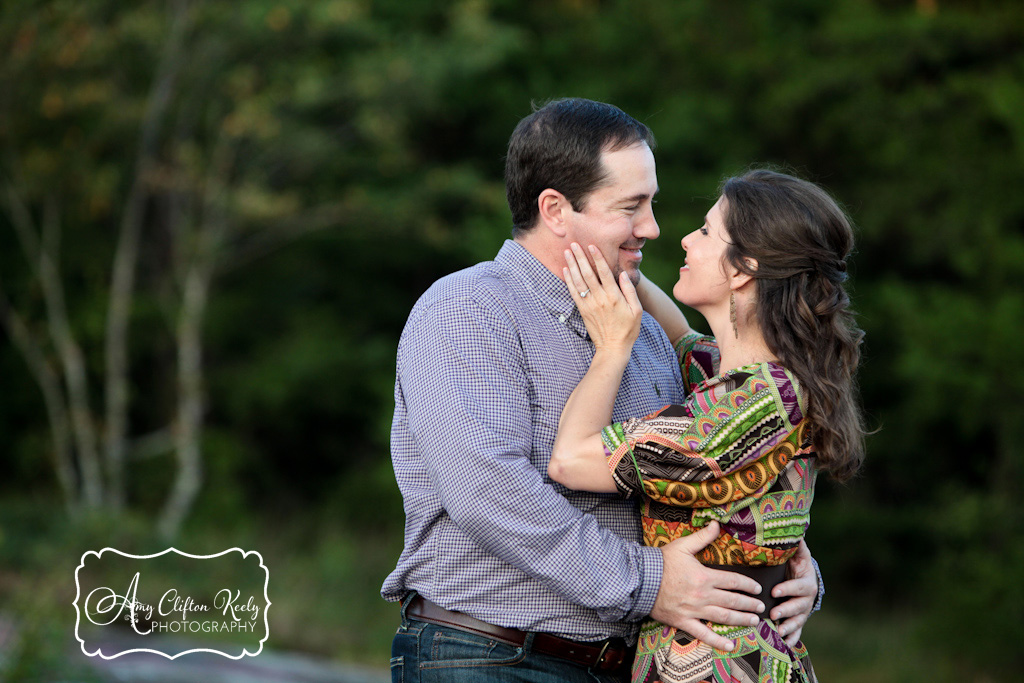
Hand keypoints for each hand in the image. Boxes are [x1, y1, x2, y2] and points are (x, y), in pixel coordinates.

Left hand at [563, 243, 641, 352]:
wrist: (613, 348)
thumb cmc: (628, 329)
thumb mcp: (637, 310)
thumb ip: (630, 291)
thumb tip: (623, 274)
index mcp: (614, 296)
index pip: (604, 272)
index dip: (597, 257)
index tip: (591, 245)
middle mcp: (600, 298)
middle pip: (588, 273)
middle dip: (580, 257)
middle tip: (573, 244)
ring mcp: (589, 304)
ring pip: (579, 281)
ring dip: (572, 265)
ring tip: (567, 252)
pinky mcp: (583, 310)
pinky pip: (574, 292)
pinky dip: (569, 280)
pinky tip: (566, 269)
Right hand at [650, 522, 762, 651]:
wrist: (641, 579)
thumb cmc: (662, 562)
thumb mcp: (683, 545)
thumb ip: (703, 536)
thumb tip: (717, 524)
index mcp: (704, 576)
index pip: (733, 581)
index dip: (748, 585)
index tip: (757, 588)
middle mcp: (703, 595)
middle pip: (732, 601)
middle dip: (749, 604)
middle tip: (761, 607)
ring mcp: (694, 610)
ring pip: (723, 617)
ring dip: (741, 620)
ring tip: (753, 622)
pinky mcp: (684, 621)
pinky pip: (703, 633)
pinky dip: (717, 641)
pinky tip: (730, 645)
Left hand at [769, 540, 816, 645]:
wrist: (805, 581)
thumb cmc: (798, 566)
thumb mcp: (799, 555)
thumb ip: (797, 546)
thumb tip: (796, 531)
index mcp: (806, 584)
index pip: (798, 587)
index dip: (787, 589)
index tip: (775, 591)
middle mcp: (806, 600)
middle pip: (798, 607)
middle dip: (786, 611)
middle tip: (773, 613)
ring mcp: (802, 613)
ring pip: (797, 622)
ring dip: (788, 627)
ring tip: (778, 631)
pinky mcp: (798, 622)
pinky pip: (797, 632)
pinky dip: (792, 639)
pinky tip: (784, 645)